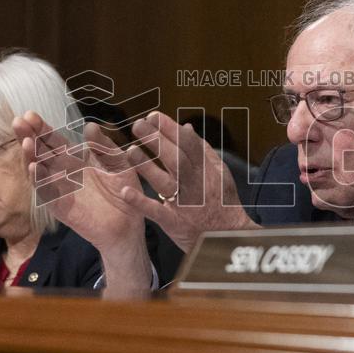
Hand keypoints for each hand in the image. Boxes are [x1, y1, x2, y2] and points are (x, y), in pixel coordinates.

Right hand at [13, 112, 151, 288]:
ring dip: (31, 157)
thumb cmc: (125, 192)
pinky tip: (35, 168)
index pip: (54, 141)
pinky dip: (40, 181)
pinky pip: (47, 193)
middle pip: (41, 152)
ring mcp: (60, 190)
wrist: (130, 223)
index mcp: (76, 160)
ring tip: (26, 142)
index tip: (30, 114)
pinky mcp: (61, 207)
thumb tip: (89, 125)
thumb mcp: (119, 163)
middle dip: (29, 137)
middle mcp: (63, 173)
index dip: (42, 129)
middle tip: (18, 122)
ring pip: (40, 171)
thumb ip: (104, 145)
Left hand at [123, 111, 258, 252]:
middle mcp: (195, 184)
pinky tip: (125, 191)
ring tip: (131, 150)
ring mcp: (184, 203)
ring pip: (164, 181)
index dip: (170, 128)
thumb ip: (203, 150)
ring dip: (147, 166)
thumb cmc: (222, 202)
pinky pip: (156, 211)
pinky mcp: (174, 222)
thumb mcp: (219, 172)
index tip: (153, 116)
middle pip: (175, 158)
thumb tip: (187, 127)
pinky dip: (141, 202)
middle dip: (156, 140)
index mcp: (206, 170)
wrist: (228, 236)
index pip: (187, 144)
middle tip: (138, 125)